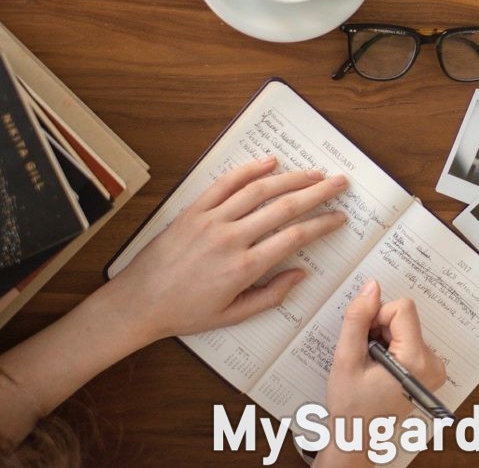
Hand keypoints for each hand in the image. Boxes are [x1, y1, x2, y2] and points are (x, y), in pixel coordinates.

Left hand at [109, 155, 347, 343]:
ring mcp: (211, 220)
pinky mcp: (194, 210)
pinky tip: (270, 162)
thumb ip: (271, 296)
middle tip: (340, 183)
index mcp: (244, 268)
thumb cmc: (186, 312)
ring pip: (259, 190)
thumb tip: (301, 274)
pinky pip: (225, 184)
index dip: (322, 224)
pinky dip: (249, 170)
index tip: (339, 217)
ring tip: (314, 172)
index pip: (295, 237)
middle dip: (317, 192)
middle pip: (284, 207)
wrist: (139, 302)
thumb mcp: (233, 315)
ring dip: (291, 178)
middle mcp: (231, 239)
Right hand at [326, 279, 446, 421]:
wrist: (358, 435)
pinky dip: (391, 346)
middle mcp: (433, 363)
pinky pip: (409, 338)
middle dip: (379, 329)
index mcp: (417, 360)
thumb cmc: (351, 405)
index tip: (365, 339)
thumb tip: (372, 287)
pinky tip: (380, 367)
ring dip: (384, 338)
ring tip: (372, 364)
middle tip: (366, 356)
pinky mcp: (429, 369)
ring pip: (405, 326)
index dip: (377, 317)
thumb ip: (357, 319)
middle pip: (404, 317)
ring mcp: (434, 367)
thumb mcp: (346, 358)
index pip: (402, 309)